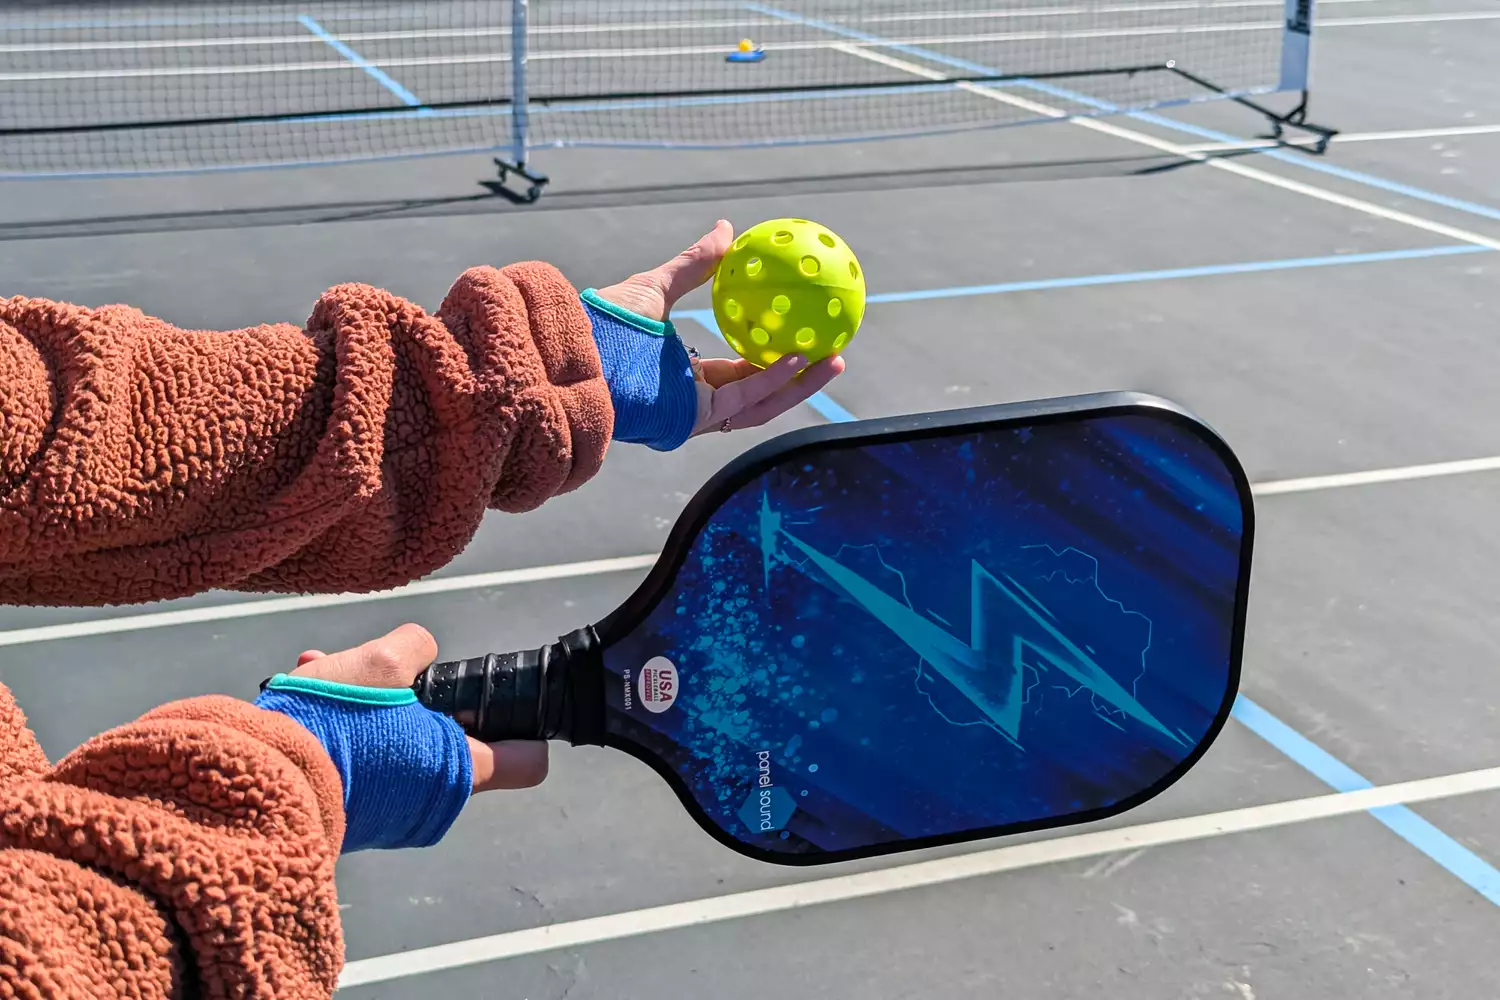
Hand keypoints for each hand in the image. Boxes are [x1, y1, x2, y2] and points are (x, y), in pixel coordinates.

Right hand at [291, 623, 547, 792]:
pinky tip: (305, 689)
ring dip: (365, 702)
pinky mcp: (350, 815)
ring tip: (323, 668)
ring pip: (395, 740)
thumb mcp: (381, 662)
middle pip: (447, 736)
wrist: (253, 783)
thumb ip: (416, 648)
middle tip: (381, 672)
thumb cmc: (329, 725)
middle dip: (415, 698)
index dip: (523, 728)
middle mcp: (430, 803)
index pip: (526, 763)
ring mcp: (389, 815)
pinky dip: (340, 727)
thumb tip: (419, 652)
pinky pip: (360, 759)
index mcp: (458, 772)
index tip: (499, 703)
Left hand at [594, 219, 846, 435]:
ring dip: (800, 385)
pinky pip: (744, 399)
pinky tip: (801, 357)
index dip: (775, 358)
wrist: (577, 348)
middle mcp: (693, 402)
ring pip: (761, 405)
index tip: (805, 335)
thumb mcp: (656, 285)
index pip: (740, 372)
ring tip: (835, 359)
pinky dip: (774, 380)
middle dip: (800, 379)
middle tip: (835, 350)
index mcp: (685, 378)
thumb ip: (695, 264)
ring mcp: (694, 415)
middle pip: (760, 395)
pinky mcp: (693, 419)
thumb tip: (728, 228)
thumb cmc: (605, 324)